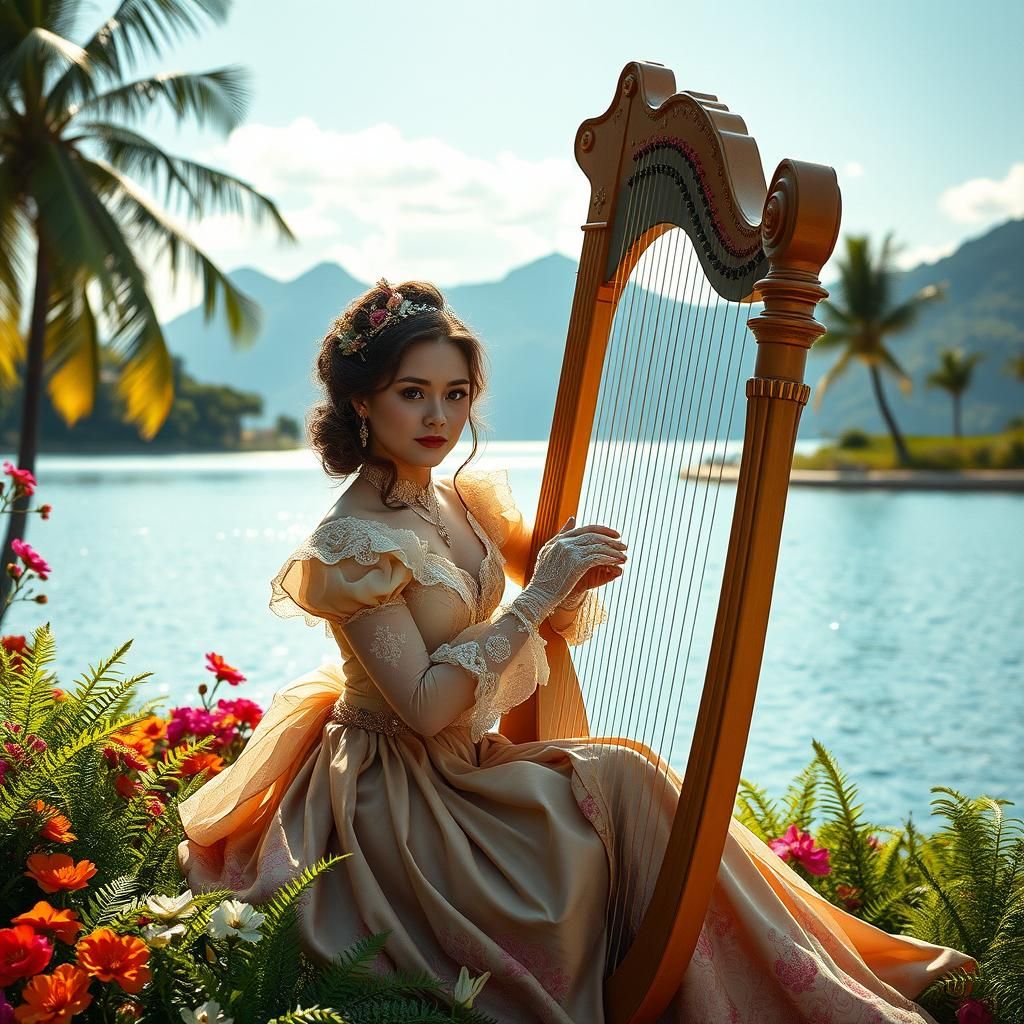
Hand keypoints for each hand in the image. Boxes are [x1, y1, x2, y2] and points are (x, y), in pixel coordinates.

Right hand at [510, 514, 626, 626]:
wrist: (539, 594)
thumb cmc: (544, 578)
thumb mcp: (549, 552)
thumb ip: (562, 535)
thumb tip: (573, 518)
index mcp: (560, 540)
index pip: (587, 529)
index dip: (603, 530)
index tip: (615, 534)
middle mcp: (565, 542)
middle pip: (595, 536)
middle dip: (612, 541)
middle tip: (624, 546)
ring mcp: (570, 551)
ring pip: (598, 546)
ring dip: (614, 551)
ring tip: (624, 556)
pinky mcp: (576, 563)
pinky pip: (598, 557)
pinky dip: (610, 559)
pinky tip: (617, 562)